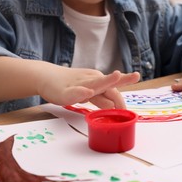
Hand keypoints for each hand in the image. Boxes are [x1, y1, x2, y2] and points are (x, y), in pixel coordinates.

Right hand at [0, 57, 139, 107]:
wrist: (46, 77)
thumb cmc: (71, 85)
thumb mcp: (89, 93)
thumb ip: (102, 100)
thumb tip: (114, 107)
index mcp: (98, 81)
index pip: (115, 87)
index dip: (124, 94)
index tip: (131, 104)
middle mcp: (92, 80)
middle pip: (109, 82)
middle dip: (123, 79)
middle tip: (136, 76)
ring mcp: (79, 84)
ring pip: (95, 82)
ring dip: (107, 80)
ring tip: (117, 75)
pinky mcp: (66, 91)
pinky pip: (75, 92)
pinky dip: (82, 92)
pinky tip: (87, 92)